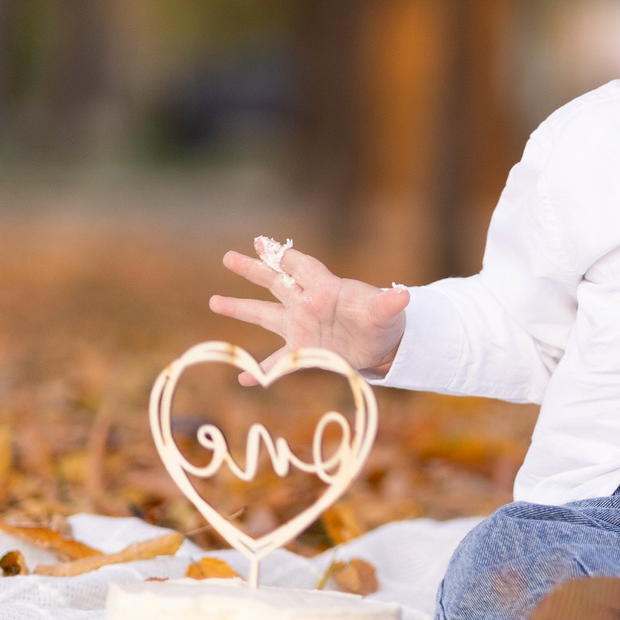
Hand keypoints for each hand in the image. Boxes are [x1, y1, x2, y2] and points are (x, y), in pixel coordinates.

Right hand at [209, 244, 410, 375]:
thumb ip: (389, 303)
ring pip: (265, 314)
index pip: (302, 267)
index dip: (283, 256)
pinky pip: (277, 360)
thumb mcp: (387, 313)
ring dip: (241, 308)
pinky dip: (261, 369)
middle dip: (253, 269)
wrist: (384, 346)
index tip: (262, 243)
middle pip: (275, 282)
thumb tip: (404, 296)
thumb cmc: (385, 322)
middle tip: (229, 257)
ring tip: (215, 302)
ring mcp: (301, 326)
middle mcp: (308, 303)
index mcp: (326, 289)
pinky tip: (243, 376)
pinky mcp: (302, 350)